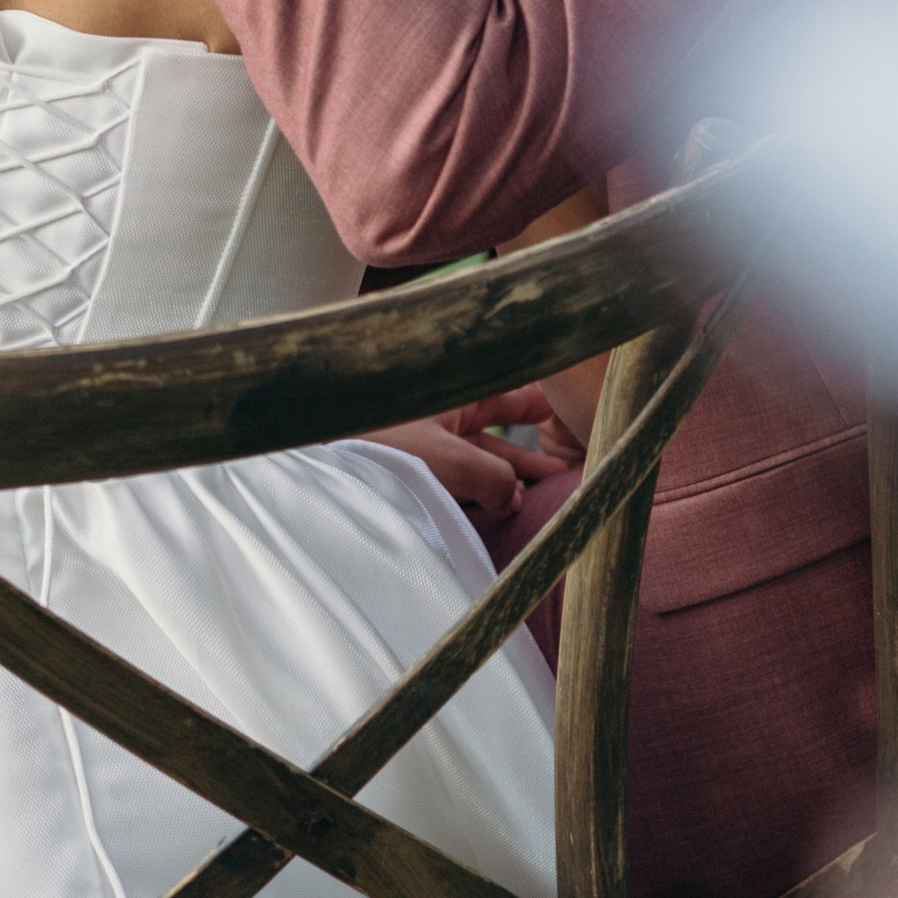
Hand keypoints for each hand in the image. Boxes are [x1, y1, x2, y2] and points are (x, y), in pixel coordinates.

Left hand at [366, 394, 565, 524]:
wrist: (317, 462)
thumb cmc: (376, 443)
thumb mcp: (448, 460)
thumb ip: (494, 476)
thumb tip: (514, 497)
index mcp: (457, 386)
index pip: (516, 392)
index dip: (548, 407)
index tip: (581, 422)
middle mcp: (446, 407)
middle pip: (503, 429)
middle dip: (536, 451)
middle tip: (576, 471)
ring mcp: (431, 438)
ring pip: (484, 456)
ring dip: (512, 478)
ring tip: (551, 497)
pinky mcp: (416, 467)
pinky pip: (462, 477)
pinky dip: (484, 491)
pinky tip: (506, 511)